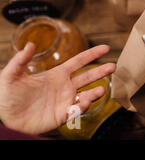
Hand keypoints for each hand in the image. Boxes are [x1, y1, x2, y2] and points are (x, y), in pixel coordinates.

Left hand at [0, 43, 114, 134]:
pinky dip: (83, 107)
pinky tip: (83, 103)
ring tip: (101, 90)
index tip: (106, 48)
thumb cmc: (7, 96)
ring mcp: (65, 101)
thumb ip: (21, 60)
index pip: (79, 61)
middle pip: (88, 77)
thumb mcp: (11, 75)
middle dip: (102, 71)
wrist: (6, 118)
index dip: (92, 54)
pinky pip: (77, 111)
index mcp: (57, 74)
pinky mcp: (62, 115)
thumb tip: (30, 44)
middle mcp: (65, 87)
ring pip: (86, 95)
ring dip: (95, 92)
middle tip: (114, 66)